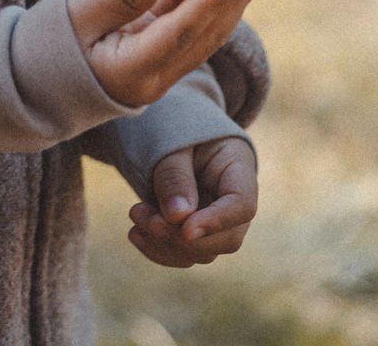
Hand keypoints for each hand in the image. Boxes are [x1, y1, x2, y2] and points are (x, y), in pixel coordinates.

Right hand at [66, 0, 273, 107]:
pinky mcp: (156, 58)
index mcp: (132, 73)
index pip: (179, 34)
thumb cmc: (47, 50)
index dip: (208, 2)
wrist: (34, 88)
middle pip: (206, 35)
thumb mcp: (77, 18)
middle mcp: (156, 78)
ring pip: (204, 32)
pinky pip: (187, 27)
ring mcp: (159, 71)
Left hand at [127, 136, 257, 265]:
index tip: (185, 229)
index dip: (216, 222)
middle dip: (182, 237)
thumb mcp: (173, 139)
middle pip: (226, 238)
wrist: (169, 125)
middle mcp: (233, 202)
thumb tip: (178, 218)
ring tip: (135, 215)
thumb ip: (175, 175)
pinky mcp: (195, 232)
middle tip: (145, 218)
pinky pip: (184, 253)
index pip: (242, 205)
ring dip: (165, 243)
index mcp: (238, 168)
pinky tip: (135, 234)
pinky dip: (159, 249)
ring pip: (202, 251)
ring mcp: (217, 221)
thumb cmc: (174, 124)